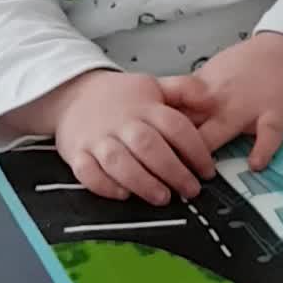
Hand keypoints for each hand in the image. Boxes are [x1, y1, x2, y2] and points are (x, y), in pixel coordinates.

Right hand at [50, 69, 216, 206]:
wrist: (72, 94)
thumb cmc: (118, 97)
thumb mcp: (153, 86)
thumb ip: (183, 90)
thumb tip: (209, 97)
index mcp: (144, 106)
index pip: (175, 126)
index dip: (195, 150)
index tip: (207, 170)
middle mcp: (122, 123)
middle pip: (148, 146)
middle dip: (173, 171)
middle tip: (190, 189)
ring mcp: (98, 139)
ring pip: (119, 162)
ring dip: (142, 182)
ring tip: (162, 197)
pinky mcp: (77, 154)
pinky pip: (88, 172)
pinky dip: (104, 185)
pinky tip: (122, 194)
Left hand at [160, 34, 282, 170]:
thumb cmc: (248, 66)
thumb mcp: (211, 74)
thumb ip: (188, 97)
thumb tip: (156, 114)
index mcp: (202, 90)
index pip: (170, 110)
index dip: (151, 130)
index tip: (136, 148)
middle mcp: (220, 99)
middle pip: (188, 125)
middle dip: (172, 149)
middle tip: (157, 174)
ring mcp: (248, 107)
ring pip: (221, 128)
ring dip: (206, 151)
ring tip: (195, 177)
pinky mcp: (275, 114)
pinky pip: (268, 134)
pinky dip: (262, 149)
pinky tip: (254, 164)